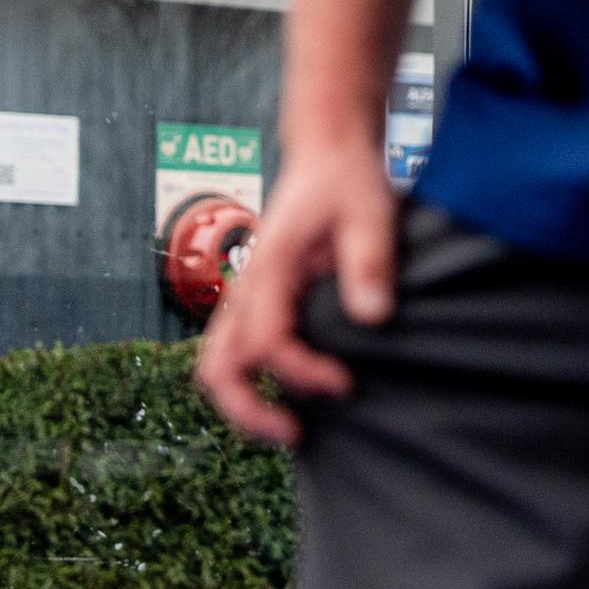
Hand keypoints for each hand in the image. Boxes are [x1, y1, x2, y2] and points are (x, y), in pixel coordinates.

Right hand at [194, 143, 401, 447]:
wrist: (328, 154)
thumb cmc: (349, 181)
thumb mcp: (372, 212)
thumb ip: (370, 263)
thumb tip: (372, 319)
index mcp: (269, 267)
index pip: (266, 341)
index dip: (301, 373)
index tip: (346, 385)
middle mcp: (246, 287)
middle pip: (216, 366)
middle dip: (248, 410)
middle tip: (297, 433)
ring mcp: (246, 296)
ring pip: (216, 363)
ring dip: (244, 402)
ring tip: (292, 426)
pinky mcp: (257, 301)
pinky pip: (234, 351)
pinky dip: (251, 382)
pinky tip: (294, 393)